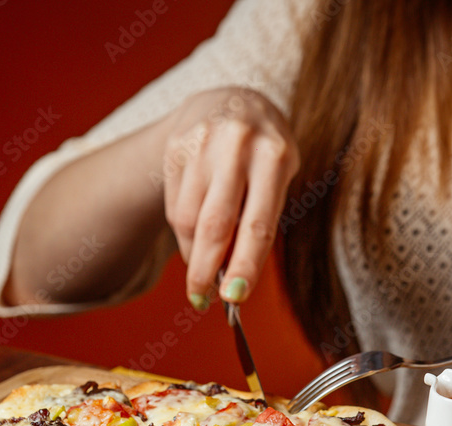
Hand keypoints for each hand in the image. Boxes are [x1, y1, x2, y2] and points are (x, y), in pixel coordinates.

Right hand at [162, 87, 299, 308]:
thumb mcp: (277, 179)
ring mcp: (201, 143)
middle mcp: (237, 146)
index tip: (234, 298)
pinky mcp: (174, 145)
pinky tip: (193, 229)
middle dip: (205, 270)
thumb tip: (231, 278)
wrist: (231, 99)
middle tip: (201, 299)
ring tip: (203, 261)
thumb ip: (259, 222)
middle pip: (214, 225)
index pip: (257, 225)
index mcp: (274, 156)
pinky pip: (173, 205)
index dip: (245, 266)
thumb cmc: (264, 152)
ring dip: (193, 252)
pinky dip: (182, 230)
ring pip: (186, 219)